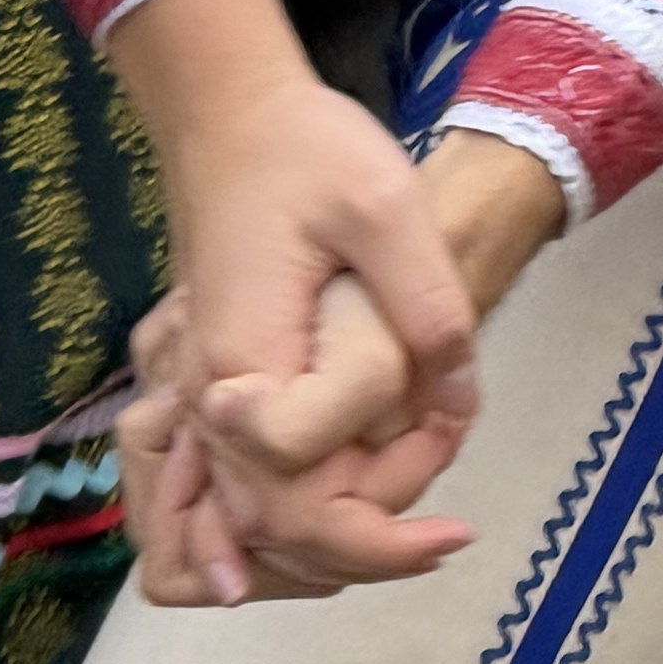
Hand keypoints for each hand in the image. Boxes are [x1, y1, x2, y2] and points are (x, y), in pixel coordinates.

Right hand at [137, 118, 565, 607]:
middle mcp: (210, 402)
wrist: (231, 115)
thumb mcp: (386, 207)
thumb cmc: (306, 149)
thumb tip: (457, 406)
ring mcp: (205, 401)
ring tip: (417, 520)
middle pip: (274, 533)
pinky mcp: (218, 392)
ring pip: (251, 527)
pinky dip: (299, 522)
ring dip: (334, 548)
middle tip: (447, 519)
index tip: (451, 488)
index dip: (379, 515)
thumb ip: (427, 310)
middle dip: (367, 546)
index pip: (297, 495)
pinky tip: (366, 507)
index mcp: (243, 365)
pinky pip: (242, 489)